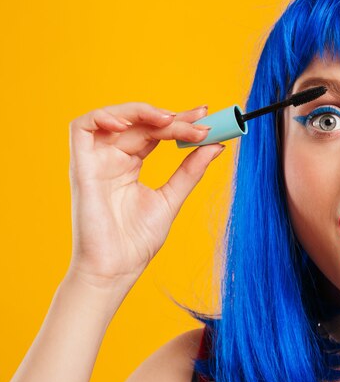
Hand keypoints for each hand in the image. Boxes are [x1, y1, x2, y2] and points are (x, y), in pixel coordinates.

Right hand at [67, 102, 223, 288]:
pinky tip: (129, 123)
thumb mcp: (171, 199)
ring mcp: (95, 161)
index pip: (155, 132)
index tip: (207, 119)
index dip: (180, 122)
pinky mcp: (81, 167)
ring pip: (113, 117)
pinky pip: (81, 128)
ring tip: (170, 119)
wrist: (116, 269)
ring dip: (142, 112)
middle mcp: (112, 159)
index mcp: (130, 165)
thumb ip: (190, 171)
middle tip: (200, 120)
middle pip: (140, 123)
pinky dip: (103, 117)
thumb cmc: (137, 241)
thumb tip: (216, 146)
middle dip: (172, 118)